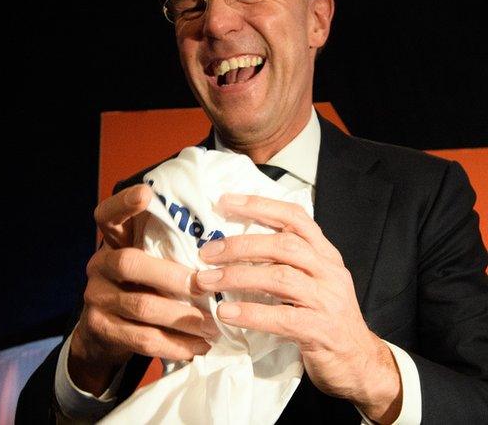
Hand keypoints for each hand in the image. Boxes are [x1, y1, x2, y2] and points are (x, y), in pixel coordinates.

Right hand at [68, 184, 214, 394]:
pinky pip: (143, 338)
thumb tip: (223, 243)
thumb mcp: (147, 264)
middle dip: (170, 275)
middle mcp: (99, 265)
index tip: (146, 193)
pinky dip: (175, 344)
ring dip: (182, 317)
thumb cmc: (141, 290)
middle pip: (129, 262)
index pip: (107, 216)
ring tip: (212, 326)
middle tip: (203, 286)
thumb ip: (168, 251)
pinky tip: (198, 347)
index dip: (123, 203)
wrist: (103, 337)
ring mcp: (96, 297)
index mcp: (113, 243)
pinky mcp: (101, 328)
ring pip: (141, 306)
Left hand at [198, 193, 402, 422]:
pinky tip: (225, 313)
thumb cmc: (323, 318)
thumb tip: (229, 245)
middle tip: (206, 252)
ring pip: (281, 278)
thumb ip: (282, 262)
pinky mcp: (322, 330)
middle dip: (240, 245)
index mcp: (325, 255)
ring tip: (206, 281)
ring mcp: (329, 301)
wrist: (359, 363)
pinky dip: (250, 313)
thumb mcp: (310, 282)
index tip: (225, 202)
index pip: (295, 218)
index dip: (260, 206)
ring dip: (237, 277)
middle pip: (284, 245)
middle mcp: (329, 272)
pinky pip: (282, 317)